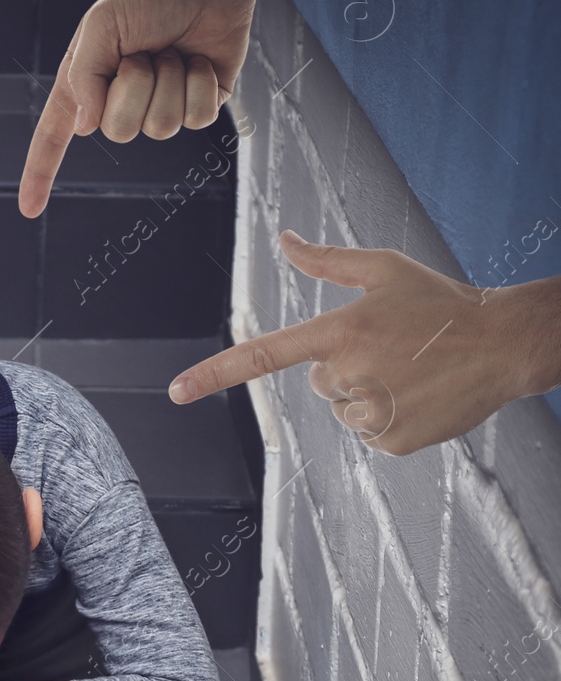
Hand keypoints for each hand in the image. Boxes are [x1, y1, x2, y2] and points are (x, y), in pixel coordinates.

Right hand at [19, 0, 253, 217]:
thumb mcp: (101, 25)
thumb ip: (85, 76)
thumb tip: (86, 127)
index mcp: (88, 86)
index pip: (54, 137)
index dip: (40, 173)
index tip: (29, 208)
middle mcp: (120, 103)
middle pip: (119, 132)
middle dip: (135, 87)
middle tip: (144, 53)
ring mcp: (159, 108)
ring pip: (161, 128)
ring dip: (170, 80)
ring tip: (171, 51)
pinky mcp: (197, 107)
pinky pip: (197, 118)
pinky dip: (200, 84)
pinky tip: (198, 60)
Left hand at [167, 232, 560, 454]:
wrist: (505, 343)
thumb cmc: (441, 301)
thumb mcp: (385, 270)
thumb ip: (327, 260)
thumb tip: (284, 239)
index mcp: (339, 331)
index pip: (263, 354)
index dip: (215, 373)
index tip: (175, 391)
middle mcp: (349, 374)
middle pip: (319, 382)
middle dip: (348, 368)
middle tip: (395, 349)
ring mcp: (371, 412)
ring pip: (343, 410)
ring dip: (368, 394)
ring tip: (412, 371)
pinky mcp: (392, 441)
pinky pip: (369, 434)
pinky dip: (390, 419)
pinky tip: (421, 395)